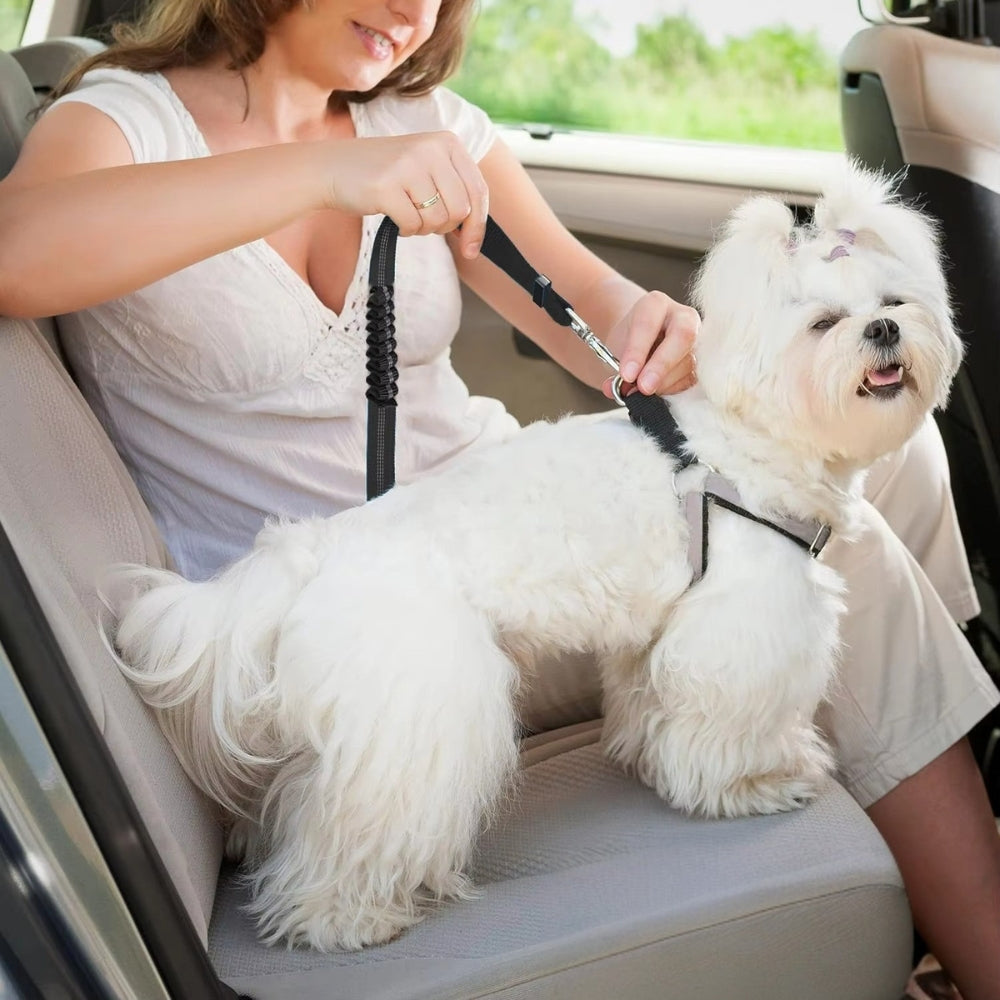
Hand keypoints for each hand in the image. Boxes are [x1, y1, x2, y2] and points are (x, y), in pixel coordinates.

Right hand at [322, 131, 487, 260]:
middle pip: (460, 210)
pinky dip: (405, 230)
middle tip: (425, 222)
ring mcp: (408, 165)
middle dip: (445, 227)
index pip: (478, 192)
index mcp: (447, 142)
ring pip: (438, 220)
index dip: (478, 227)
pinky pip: (412, 225)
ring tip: (407, 215)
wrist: (334, 167)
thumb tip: (475, 239)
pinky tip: (394, 217)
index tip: (471, 251)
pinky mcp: (387, 185)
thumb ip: (454, 193)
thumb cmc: (386, 175)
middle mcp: (431, 149)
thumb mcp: (427, 170)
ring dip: (423, 228)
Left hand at [602, 291, 698, 398]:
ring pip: (687, 363)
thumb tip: (621, 391)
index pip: (648, 324)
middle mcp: (682, 316)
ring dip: (664, 383)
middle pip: (682, 336)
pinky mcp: (702, 361)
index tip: (626, 375)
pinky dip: (672, 390)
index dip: (637, 351)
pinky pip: (691, 379)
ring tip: (642, 390)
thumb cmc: (628, 341)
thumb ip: (618, 367)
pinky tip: (657, 391)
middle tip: (644, 387)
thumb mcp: (616, 348)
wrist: (639, 343)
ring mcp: (697, 339)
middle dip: (661, 365)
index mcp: (655, 304)